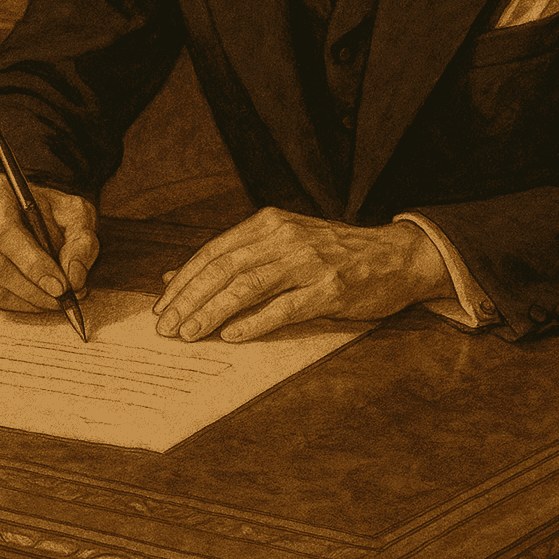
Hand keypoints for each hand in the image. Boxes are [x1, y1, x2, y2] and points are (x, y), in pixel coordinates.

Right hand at [0, 173, 98, 311]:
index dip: (33, 263)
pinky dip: (13, 304)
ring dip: (26, 301)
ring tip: (54, 299)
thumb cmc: (50, 212)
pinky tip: (34, 298)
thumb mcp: (76, 214)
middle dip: (33, 288)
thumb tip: (75, 277)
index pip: (4, 231)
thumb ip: (81, 241)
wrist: (30, 216)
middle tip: (63, 298)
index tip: (60, 285)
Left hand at [153, 208, 450, 341]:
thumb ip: (233, 259)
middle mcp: (285, 237)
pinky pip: (285, 308)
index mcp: (269, 223)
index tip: (162, 309)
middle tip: (166, 328)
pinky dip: (255, 323)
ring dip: (213, 312)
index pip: (214, 252)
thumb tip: (173, 278)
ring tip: (190, 334)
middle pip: (224, 269)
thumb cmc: (334, 254)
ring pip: (248, 287)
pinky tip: (233, 335)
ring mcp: (309, 262)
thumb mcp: (282, 245)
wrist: (395, 255)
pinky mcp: (331, 288)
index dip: (184, 281)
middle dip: (190, 300)